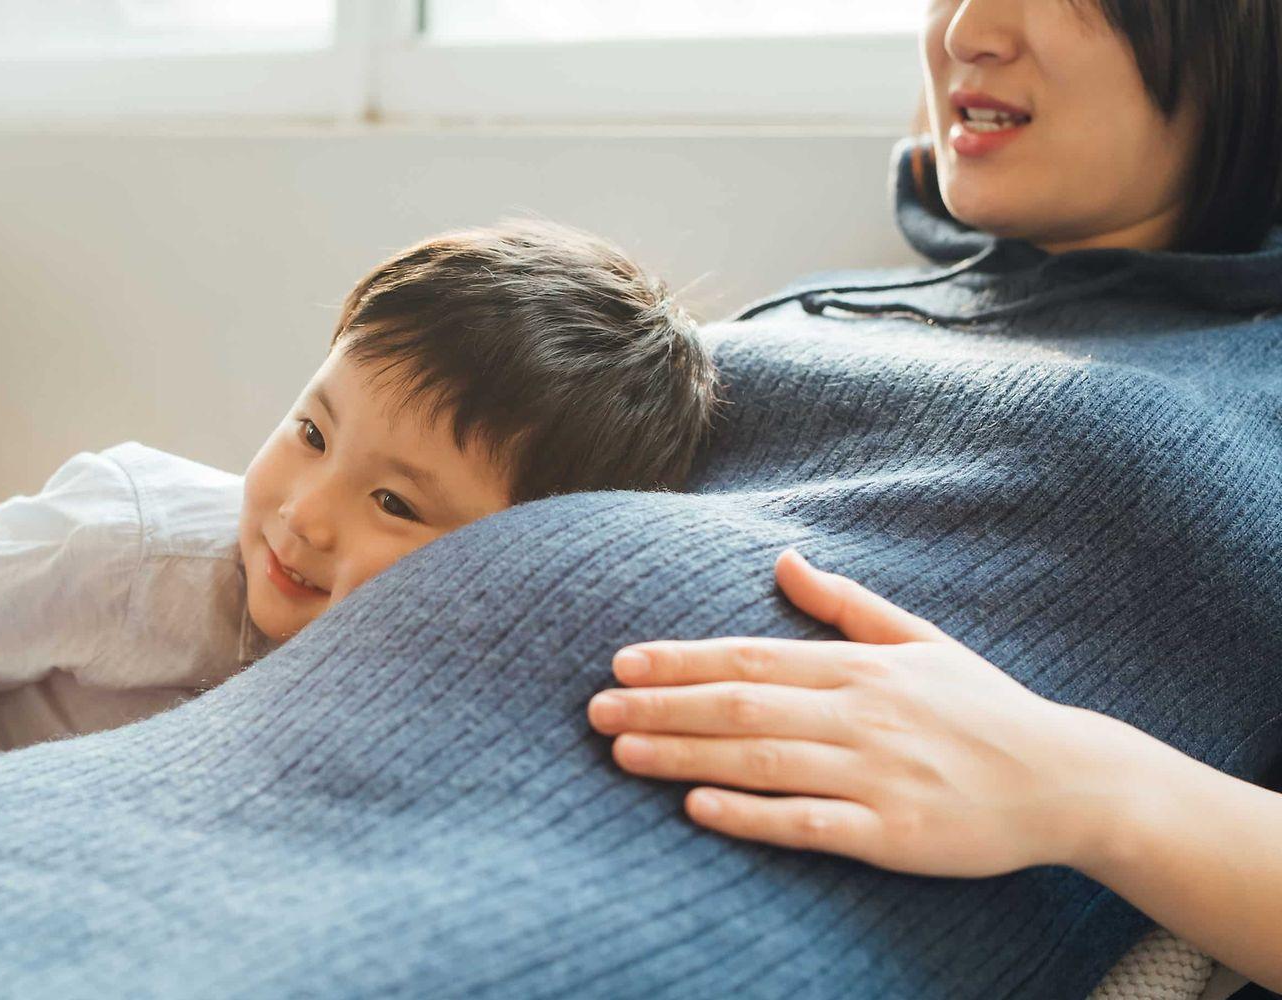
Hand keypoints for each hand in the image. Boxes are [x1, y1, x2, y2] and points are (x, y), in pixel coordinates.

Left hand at [587, 549, 1134, 877]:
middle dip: (660, 706)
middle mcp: (859, 715)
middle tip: (595, 709)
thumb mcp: (920, 641)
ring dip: (684, 756)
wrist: (1067, 779)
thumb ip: (846, 604)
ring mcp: (874, 774)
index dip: (681, 660)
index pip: (750, 658)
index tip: (623, 661)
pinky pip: (807, 823)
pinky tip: (697, 810)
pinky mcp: (890, 832)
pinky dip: (749, 815)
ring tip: (621, 751)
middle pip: (740, 707)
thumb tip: (785, 559)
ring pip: (760, 761)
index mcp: (860, 668)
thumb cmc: (983, 709)